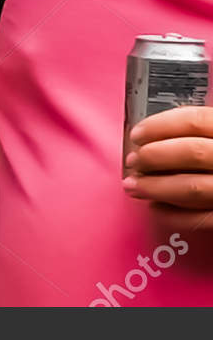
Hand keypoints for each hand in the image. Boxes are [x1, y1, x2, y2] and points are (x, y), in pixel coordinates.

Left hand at [124, 106, 212, 230]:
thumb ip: (206, 130)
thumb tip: (162, 131)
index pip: (194, 120)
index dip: (160, 126)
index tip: (136, 133)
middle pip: (192, 154)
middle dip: (155, 157)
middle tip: (133, 161)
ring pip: (194, 188)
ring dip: (157, 187)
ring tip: (133, 186)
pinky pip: (205, 219)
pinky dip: (177, 215)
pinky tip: (157, 209)